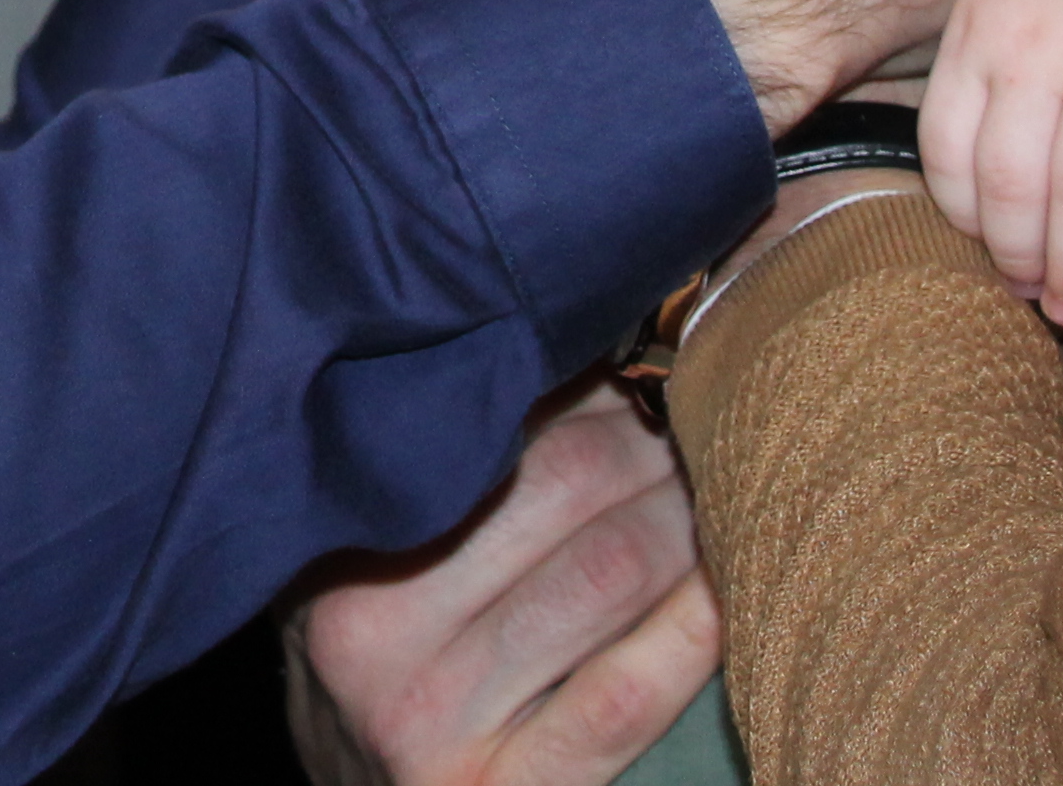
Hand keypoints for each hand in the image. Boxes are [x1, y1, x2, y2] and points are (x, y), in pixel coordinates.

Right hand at [289, 386, 723, 785]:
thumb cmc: (373, 639)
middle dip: (653, 445)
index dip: (596, 387)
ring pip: (605, 576)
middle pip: (564, 487)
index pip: (497, 422)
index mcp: (335, 537)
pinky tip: (727, 590)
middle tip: (703, 422)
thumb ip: (450, 460)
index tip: (647, 365)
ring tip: (722, 488)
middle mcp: (366, 629)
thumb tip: (594, 342)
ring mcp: (431, 720)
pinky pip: (623, 695)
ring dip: (687, 520)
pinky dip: (690, 631)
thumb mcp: (369, 541)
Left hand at [920, 0, 1062, 323]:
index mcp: (979, 39)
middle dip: (1024, 262)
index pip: (951, 155)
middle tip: (1041, 304)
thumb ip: (978, 85)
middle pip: (1016, 185)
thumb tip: (976, 199)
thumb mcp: (986, 5)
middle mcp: (1036, 50)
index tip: (988, 261)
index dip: (966, 224)